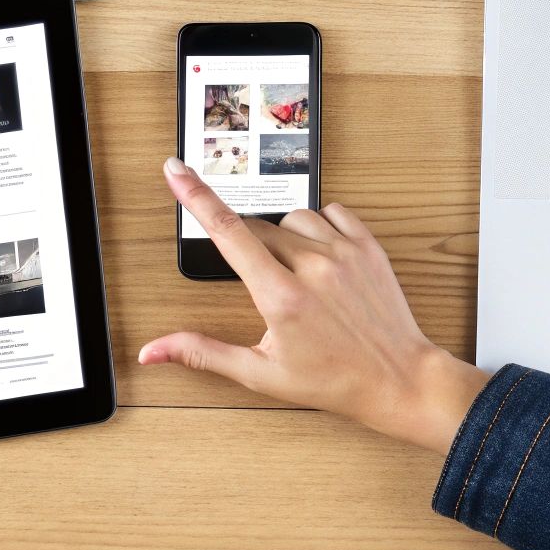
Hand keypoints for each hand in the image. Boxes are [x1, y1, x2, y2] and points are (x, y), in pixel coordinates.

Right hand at [140, 157, 490, 454]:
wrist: (398, 378)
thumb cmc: (332, 380)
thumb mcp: (261, 373)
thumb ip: (203, 353)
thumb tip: (152, 351)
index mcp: (280, 296)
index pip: (227, 232)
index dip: (195, 196)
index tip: (175, 169)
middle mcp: (312, 266)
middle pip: (256, 229)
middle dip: (250, 250)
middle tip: (268, 287)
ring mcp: (343, 252)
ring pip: (292, 218)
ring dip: (284, 238)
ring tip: (298, 277)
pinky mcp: (368, 244)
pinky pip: (331, 211)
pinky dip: (319, 227)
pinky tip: (322, 257)